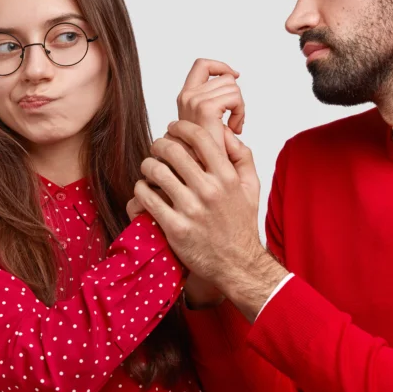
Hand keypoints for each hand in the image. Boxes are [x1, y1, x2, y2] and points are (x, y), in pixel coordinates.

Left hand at [133, 122, 285, 320]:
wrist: (238, 264)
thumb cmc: (241, 225)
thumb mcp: (251, 187)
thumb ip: (241, 156)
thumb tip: (224, 132)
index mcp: (227, 177)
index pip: (200, 137)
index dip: (181, 126)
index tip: (173, 127)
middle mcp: (209, 190)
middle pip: (173, 150)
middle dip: (159, 144)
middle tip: (156, 148)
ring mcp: (191, 209)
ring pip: (156, 171)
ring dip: (148, 165)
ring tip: (149, 169)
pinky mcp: (175, 227)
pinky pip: (147, 198)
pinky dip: (141, 189)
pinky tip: (145, 190)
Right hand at [177, 58, 244, 152]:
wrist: (203, 172)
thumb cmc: (209, 152)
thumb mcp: (208, 120)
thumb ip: (214, 98)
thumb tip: (233, 76)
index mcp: (185, 97)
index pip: (202, 65)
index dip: (221, 66)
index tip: (235, 76)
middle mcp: (187, 96)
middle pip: (225, 77)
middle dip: (236, 96)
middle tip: (234, 120)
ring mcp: (194, 101)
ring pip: (232, 86)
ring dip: (239, 107)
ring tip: (233, 128)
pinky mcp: (205, 109)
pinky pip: (235, 97)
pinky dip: (241, 112)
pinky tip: (234, 129)